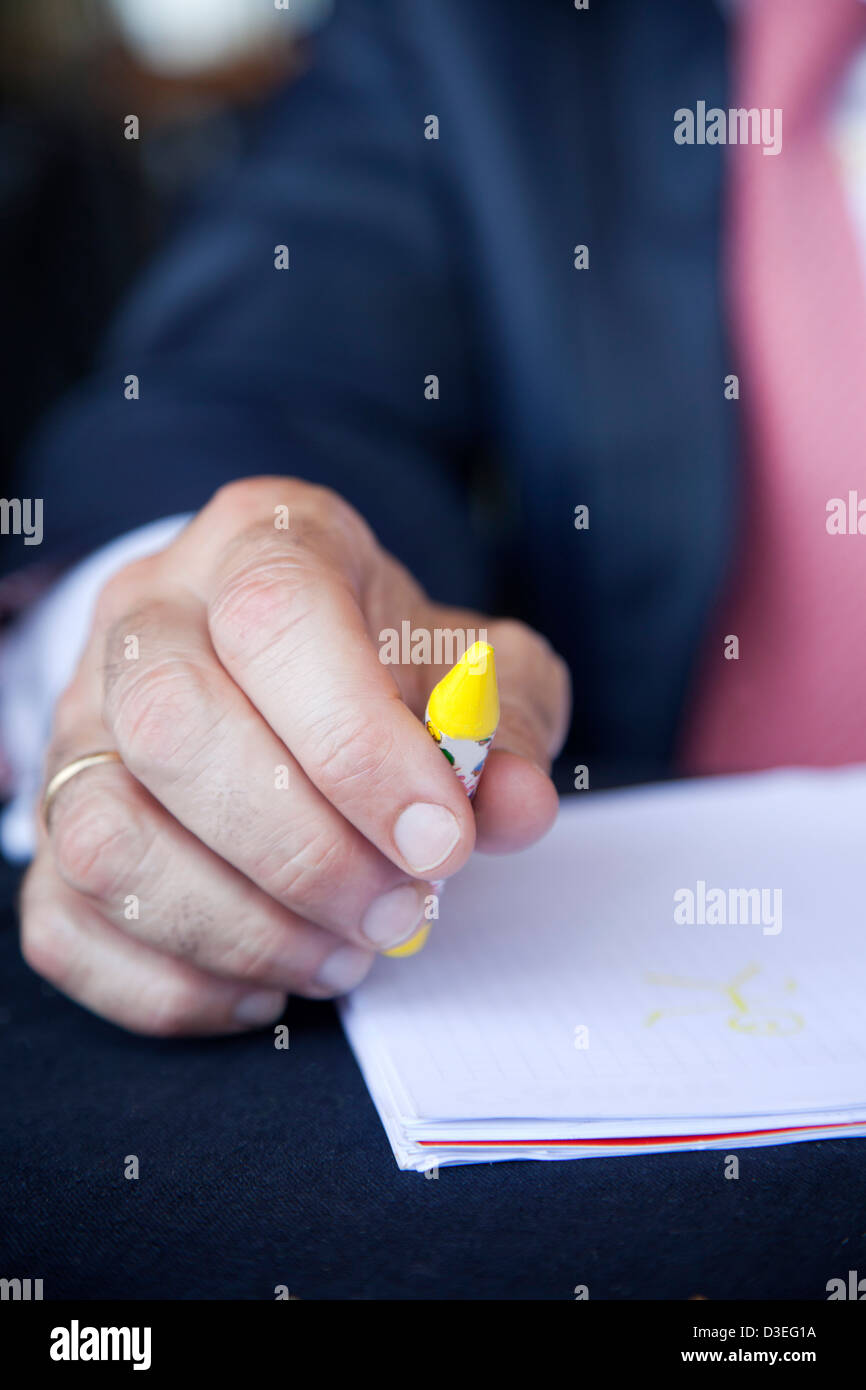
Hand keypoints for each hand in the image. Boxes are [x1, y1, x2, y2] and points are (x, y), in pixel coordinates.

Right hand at [19, 478, 570, 1034]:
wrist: (283, 670)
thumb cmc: (385, 666)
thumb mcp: (474, 669)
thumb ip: (507, 726)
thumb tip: (513, 806)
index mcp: (260, 542)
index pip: (276, 616)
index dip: (359, 744)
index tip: (443, 840)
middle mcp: (146, 618)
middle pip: (173, 726)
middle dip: (304, 852)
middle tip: (400, 909)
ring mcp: (79, 725)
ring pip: (106, 838)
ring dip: (244, 929)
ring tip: (346, 953)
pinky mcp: (50, 827)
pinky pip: (68, 928)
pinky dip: (177, 985)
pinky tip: (270, 980)